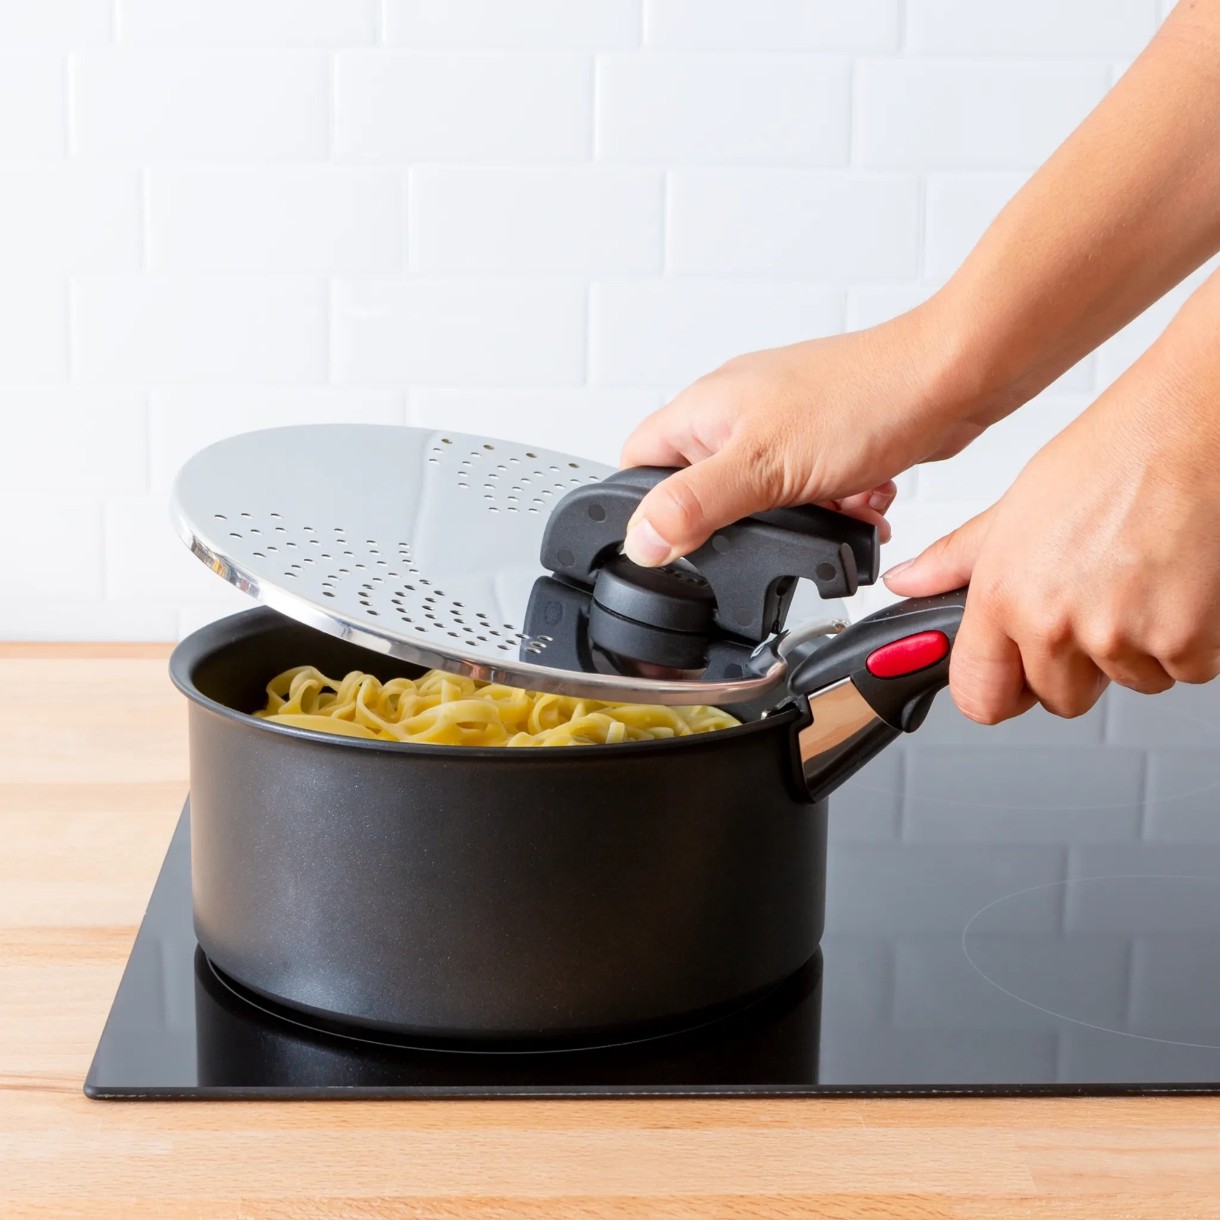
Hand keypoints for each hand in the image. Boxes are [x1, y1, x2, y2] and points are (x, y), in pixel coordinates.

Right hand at [619, 305, 988, 566]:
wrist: (950, 378)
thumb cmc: (864, 398)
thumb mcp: (762, 467)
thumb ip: (694, 505)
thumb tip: (641, 541)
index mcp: (703, 409)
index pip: (637, 464)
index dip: (646, 510)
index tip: (677, 540)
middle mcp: (736, 412)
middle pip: (705, 490)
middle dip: (743, 524)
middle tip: (771, 527)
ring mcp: (781, 425)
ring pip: (763, 499)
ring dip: (799, 518)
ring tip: (829, 509)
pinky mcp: (823, 439)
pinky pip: (811, 492)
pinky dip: (835, 506)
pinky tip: (858, 499)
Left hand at [884, 359, 1219, 722]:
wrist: (1190, 432)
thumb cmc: (1110, 458)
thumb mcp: (1013, 509)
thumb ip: (954, 560)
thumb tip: (906, 583)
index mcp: (1004, 596)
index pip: (979, 696)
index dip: (996, 693)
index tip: (1009, 683)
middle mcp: (1056, 624)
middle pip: (1058, 698)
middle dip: (1074, 668)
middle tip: (1092, 605)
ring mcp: (1121, 637)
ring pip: (1127, 682)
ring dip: (1134, 649)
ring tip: (1138, 581)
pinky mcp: (1186, 643)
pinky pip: (1184, 671)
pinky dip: (1187, 642)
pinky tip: (1177, 587)